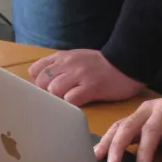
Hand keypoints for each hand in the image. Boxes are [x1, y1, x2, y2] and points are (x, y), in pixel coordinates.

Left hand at [29, 49, 144, 106]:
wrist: (126, 62)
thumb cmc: (102, 64)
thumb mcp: (77, 58)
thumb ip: (61, 66)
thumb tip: (44, 81)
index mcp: (63, 57)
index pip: (35, 70)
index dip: (38, 83)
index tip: (46, 90)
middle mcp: (68, 64)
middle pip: (42, 82)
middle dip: (46, 93)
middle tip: (58, 99)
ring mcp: (79, 75)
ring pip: (54, 90)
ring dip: (59, 99)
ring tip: (69, 101)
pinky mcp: (91, 87)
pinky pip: (72, 99)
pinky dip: (72, 104)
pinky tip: (80, 103)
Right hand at [93, 93, 161, 161]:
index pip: (151, 129)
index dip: (145, 149)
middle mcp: (148, 108)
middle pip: (128, 125)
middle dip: (118, 145)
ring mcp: (138, 112)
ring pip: (118, 125)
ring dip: (107, 142)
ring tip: (97, 158)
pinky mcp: (132, 119)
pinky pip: (117, 127)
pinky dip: (107, 139)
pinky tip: (98, 152)